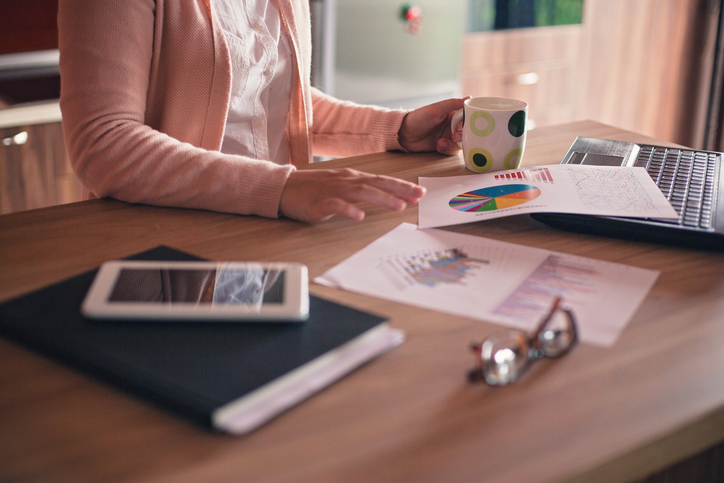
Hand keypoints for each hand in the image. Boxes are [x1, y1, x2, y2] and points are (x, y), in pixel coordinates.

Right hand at [279, 168, 425, 222]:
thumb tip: (383, 196)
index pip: (381, 180)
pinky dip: (348, 210)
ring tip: (398, 206)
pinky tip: (359, 216)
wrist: (284, 187)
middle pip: (376, 183)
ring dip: (381, 198)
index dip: (401, 186)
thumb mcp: (340, 186)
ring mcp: (332, 190)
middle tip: (417, 197)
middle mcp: (345, 181)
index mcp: (352, 177)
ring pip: (361, 192)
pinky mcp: (318, 203)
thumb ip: (360, 190)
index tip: (420, 192)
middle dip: (399, 190)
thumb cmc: (313, 189)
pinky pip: (336, 205)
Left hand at [398, 97, 466, 154]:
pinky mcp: (444, 146)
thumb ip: (452, 104)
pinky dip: (447, 149)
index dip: (467, 122)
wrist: (404, 134)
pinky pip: (452, 150)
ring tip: (442, 142)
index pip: (467, 117)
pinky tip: (438, 146)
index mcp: (452, 113)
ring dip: (453, 144)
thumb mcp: (435, 109)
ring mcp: (449, 136)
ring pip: (461, 142)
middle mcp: (453, 124)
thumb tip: (469, 98)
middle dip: (461, 135)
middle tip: (453, 136)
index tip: (459, 126)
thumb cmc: (418, 118)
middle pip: (467, 131)